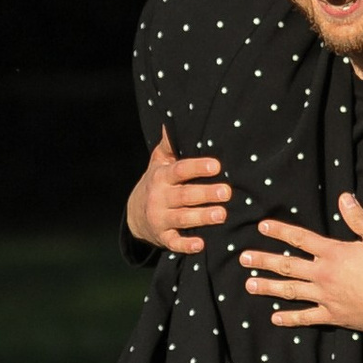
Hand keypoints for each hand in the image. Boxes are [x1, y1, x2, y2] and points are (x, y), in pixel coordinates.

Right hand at [128, 129, 231, 253]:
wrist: (136, 214)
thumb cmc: (158, 182)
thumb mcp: (160, 162)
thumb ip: (170, 144)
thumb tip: (173, 118)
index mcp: (162, 176)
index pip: (180, 170)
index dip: (197, 167)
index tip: (216, 165)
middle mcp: (160, 197)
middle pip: (184, 195)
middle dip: (205, 193)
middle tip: (227, 192)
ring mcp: (160, 218)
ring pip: (182, 218)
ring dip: (202, 217)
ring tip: (222, 215)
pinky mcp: (163, 238)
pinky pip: (174, 243)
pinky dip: (187, 245)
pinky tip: (201, 244)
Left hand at [245, 192, 362, 332]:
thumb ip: (357, 218)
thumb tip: (344, 197)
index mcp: (332, 253)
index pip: (300, 239)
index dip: (280, 231)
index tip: (262, 227)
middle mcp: (322, 274)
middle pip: (287, 265)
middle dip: (264, 260)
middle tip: (243, 259)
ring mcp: (324, 296)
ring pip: (290, 290)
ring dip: (268, 287)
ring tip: (249, 285)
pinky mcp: (331, 315)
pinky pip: (306, 317)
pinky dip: (290, 318)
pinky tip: (275, 318)